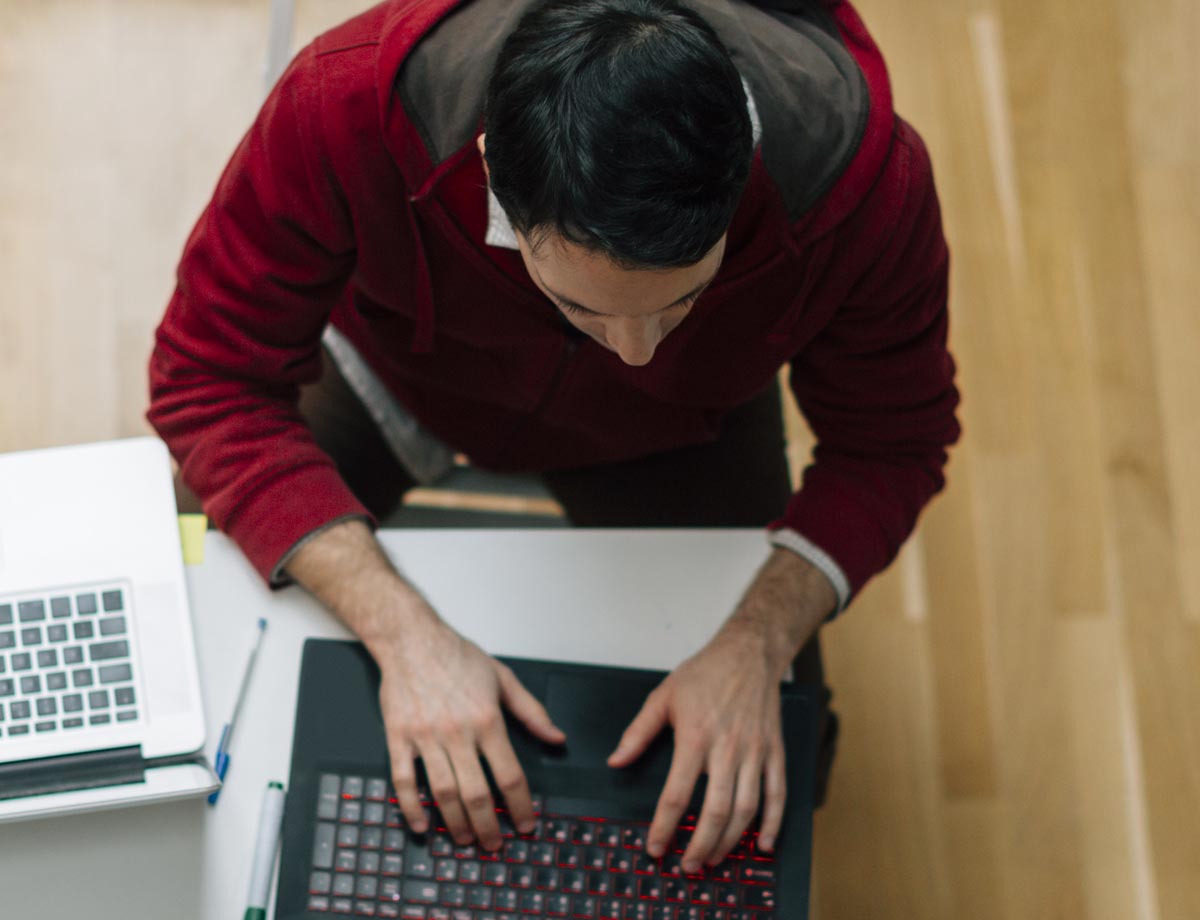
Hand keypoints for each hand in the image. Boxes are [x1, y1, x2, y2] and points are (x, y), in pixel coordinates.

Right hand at [283, 519, 566, 851]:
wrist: (411, 638)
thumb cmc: (457, 655)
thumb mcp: (503, 678)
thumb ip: (532, 711)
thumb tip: (557, 738)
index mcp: (487, 720)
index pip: (509, 775)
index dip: (520, 806)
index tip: (526, 825)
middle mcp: (458, 732)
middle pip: (477, 793)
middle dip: (488, 826)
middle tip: (494, 846)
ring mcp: (425, 737)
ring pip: (443, 792)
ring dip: (455, 822)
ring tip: (464, 840)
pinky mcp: (398, 737)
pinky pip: (403, 780)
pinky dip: (411, 807)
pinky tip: (422, 826)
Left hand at [607, 627, 785, 871]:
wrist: (749, 653)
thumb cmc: (706, 672)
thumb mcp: (662, 696)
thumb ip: (638, 732)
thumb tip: (617, 761)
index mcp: (695, 737)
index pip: (676, 795)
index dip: (664, 827)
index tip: (656, 847)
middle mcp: (727, 749)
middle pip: (714, 812)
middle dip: (699, 846)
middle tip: (688, 866)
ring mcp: (754, 752)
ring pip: (745, 810)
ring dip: (730, 841)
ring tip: (715, 859)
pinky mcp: (774, 752)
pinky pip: (777, 794)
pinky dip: (773, 824)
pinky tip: (762, 844)